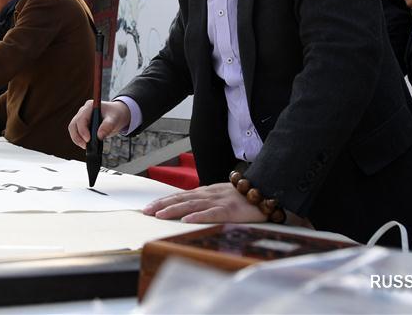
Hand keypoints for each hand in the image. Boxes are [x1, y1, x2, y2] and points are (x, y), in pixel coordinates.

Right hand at [68, 100, 130, 147]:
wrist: (117, 115)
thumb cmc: (115, 114)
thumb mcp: (114, 119)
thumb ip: (107, 126)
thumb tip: (99, 136)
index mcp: (89, 107)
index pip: (81, 119)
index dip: (82, 130)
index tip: (88, 139)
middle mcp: (83, 112)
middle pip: (73, 125)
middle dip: (77, 137)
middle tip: (85, 146)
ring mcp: (81, 118)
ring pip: (73, 130)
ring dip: (77, 139)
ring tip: (86, 147)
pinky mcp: (82, 126)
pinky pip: (77, 133)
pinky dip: (80, 140)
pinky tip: (87, 145)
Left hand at [143, 183, 267, 223]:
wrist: (266, 190)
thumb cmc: (243, 197)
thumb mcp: (221, 197)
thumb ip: (206, 202)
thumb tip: (188, 210)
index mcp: (206, 192)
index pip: (179, 196)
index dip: (163, 201)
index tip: (148, 207)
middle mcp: (208, 194)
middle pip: (181, 199)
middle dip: (162, 205)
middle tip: (145, 212)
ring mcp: (218, 201)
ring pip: (192, 205)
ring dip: (174, 210)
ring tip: (159, 215)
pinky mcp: (230, 210)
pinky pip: (212, 213)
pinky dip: (198, 216)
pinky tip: (187, 220)